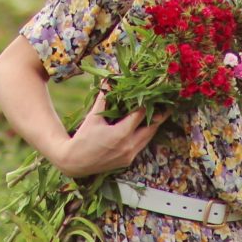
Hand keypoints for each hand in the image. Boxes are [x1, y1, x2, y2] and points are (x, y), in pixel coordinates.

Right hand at [50, 88, 166, 178]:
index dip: (147, 103)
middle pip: (151, 128)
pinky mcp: (128, 161)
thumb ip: (104, 99)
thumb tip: (108, 80)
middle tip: (167, 104)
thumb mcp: (93, 117)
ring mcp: (129, 155)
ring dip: (154, 126)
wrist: (74, 162)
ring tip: (160, 114)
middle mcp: (129, 146)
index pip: (141, 115)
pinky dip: (145, 135)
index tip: (153, 93)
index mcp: (121, 134)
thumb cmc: (83, 138)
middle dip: (159, 116)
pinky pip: (142, 146)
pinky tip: (146, 127)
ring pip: (148, 138)